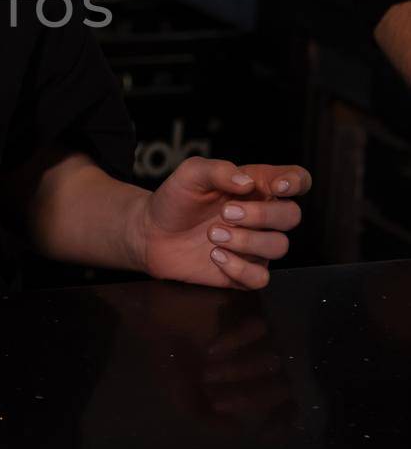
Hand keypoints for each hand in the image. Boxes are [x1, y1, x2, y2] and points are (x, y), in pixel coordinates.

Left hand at [128, 158, 311, 289]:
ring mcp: (256, 245)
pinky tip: (216, 256)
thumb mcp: (191, 174)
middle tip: (225, 213)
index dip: (296, 182)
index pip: (296, 180)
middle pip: (292, 215)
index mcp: (256, 186)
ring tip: (213, 235)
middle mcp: (262, 216)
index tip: (277, 187)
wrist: (151, 233)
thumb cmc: (175, 199)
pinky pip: (261, 278)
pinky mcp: (244, 272)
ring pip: (279, 247)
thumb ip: (218, 170)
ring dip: (247, 241)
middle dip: (262, 215)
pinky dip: (239, 268)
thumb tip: (246, 183)